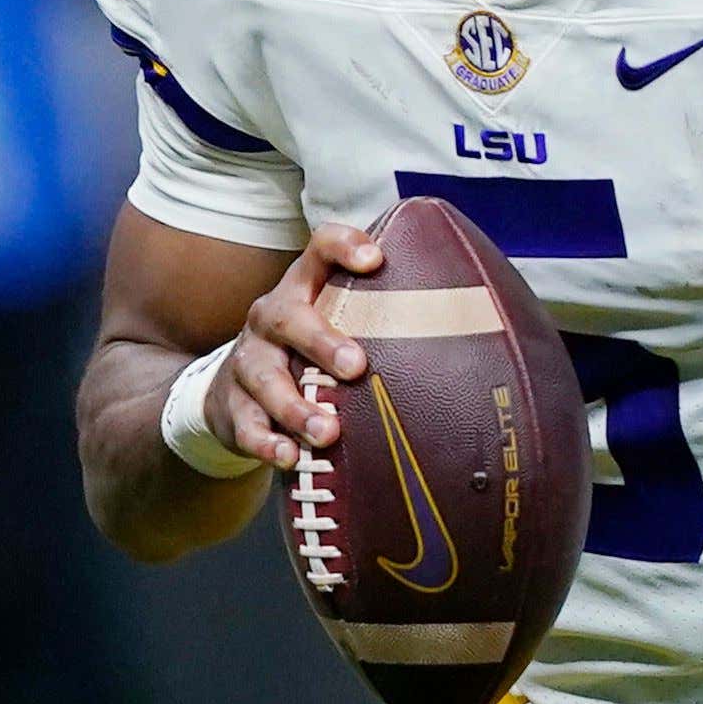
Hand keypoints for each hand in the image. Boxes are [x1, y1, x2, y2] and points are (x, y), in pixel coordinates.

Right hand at [207, 225, 383, 470]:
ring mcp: (248, 362)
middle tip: (356, 366)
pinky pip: (246, 425)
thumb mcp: (334, 322)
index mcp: (302, 290)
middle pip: (289, 318)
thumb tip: (469, 317)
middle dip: (322, 342)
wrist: (232, 391)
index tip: (376, 260)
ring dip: (296, 407)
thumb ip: (382, 315)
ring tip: (328, 431)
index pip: (319, 250)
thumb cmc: (306, 352)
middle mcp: (270, 318)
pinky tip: (288, 457)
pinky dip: (267, 443)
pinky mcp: (233, 406)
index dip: (343, 246)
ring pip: (266, 379)